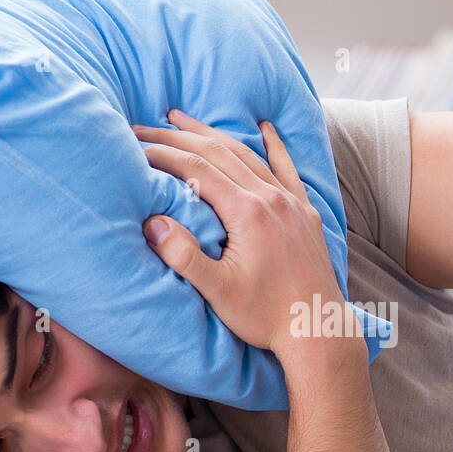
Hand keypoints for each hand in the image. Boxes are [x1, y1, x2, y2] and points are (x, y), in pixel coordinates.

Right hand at [132, 110, 350, 358]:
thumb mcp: (218, 291)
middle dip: (180, 136)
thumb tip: (153, 222)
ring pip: (249, 155)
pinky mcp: (306, 215)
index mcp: (248, 212)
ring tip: (185, 120)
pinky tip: (265, 129)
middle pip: (219, 153)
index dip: (163, 153)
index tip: (134, 145)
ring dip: (215, 135)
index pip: (197, 168)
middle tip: (147, 126)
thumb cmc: (265, 317)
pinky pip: (287, 170)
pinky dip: (274, 146)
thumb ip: (183, 256)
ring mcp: (292, 204)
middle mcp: (271, 198)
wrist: (317, 331)